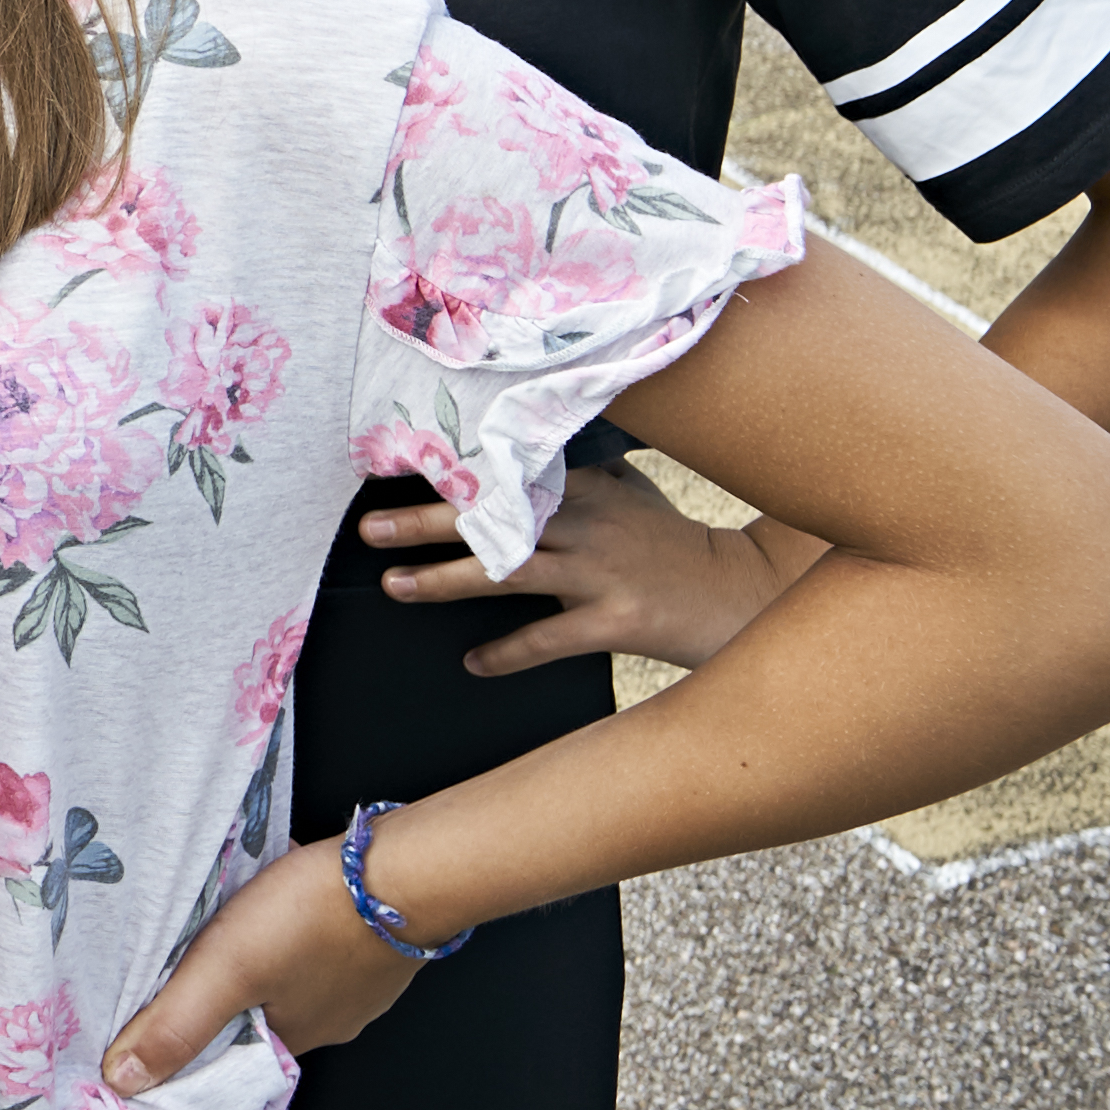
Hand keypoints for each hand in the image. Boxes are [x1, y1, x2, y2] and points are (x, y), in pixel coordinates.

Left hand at [99, 840, 417, 1100]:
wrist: (404, 869)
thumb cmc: (316, 917)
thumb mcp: (227, 969)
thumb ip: (176, 1024)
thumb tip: (123, 1080)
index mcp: (290, 1043)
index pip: (223, 1060)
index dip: (185, 1043)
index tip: (150, 1021)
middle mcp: (326, 1023)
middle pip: (252, 1017)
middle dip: (216, 994)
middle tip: (176, 963)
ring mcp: (353, 985)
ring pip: (283, 979)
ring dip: (252, 959)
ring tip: (218, 928)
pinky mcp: (365, 944)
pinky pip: (312, 946)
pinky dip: (286, 931)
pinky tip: (271, 906)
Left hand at [365, 455, 792, 673]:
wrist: (740, 593)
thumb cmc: (671, 541)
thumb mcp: (628, 491)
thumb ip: (576, 471)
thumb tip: (521, 446)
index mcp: (586, 488)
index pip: (506, 472)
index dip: (451, 471)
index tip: (396, 466)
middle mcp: (589, 525)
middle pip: (495, 519)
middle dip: (426, 522)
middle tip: (369, 527)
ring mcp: (603, 574)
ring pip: (510, 574)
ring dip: (446, 582)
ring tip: (396, 586)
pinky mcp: (618, 622)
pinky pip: (549, 639)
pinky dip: (508, 652)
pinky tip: (473, 663)